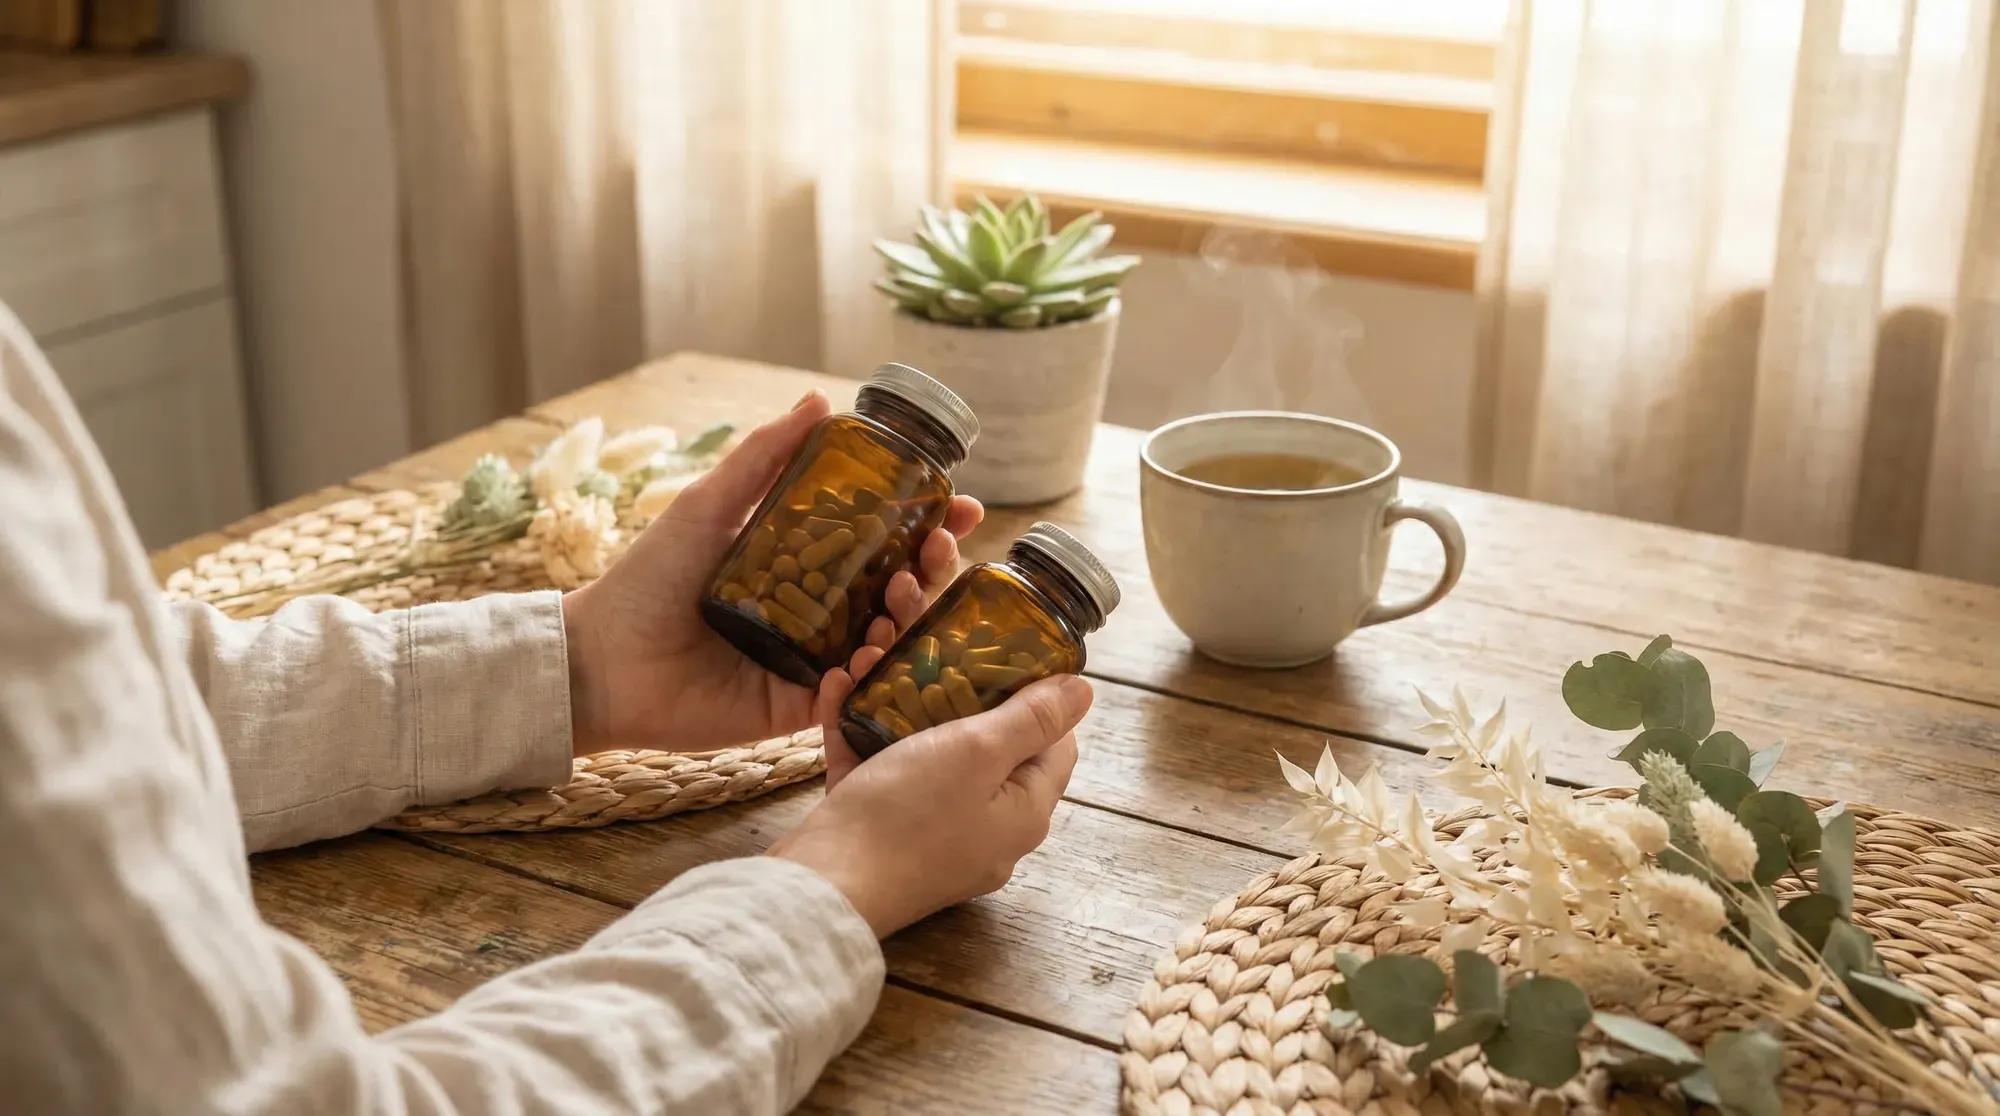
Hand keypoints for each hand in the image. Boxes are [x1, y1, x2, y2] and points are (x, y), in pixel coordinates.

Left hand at [560, 390, 983, 755]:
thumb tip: (820, 400)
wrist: (602, 661)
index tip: (960, 503)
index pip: (882, 540)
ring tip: (901, 598)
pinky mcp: (798, 708)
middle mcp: (817, 612)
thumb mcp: (708, 506)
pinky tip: (868, 653)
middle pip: (897, 590)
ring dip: (909, 617)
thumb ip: (762, 458)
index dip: (927, 523)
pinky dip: (870, 674)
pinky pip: (853, 694)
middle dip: (931, 569)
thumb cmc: (647, 578)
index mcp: (803, 563)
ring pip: (887, 641)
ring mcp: (812, 661)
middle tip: (939, 550)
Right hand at [769, 658, 1090, 936]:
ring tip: (875, 660)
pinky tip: (839, 692)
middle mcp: (987, 831)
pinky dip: (862, 735)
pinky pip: (881, 775)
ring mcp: (934, 839)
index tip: (1007, 652)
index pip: (1055, 746)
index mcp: (1023, 812)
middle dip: (956, 692)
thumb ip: (1032, 719)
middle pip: (988, 750)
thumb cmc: (908, 818)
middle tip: (932, 651)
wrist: (823, 886)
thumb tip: (1085, 691)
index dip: (1038, 697)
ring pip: (926, 758)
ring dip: (899, 707)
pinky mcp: (884, 838)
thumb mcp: (977, 752)